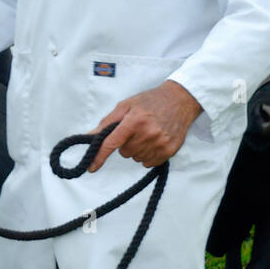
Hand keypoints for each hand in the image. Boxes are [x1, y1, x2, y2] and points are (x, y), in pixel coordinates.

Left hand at [88, 80, 202, 171]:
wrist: (180, 100)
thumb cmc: (150, 101)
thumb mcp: (126, 106)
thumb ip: (107, 122)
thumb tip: (89, 135)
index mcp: (134, 121)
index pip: (112, 143)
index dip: (99, 156)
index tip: (91, 168)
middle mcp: (148, 133)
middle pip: (124, 152)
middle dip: (126, 143)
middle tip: (136, 130)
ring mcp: (160, 144)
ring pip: (136, 158)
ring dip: (137, 149)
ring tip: (147, 133)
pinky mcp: (169, 151)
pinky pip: (149, 163)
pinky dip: (148, 155)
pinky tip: (154, 141)